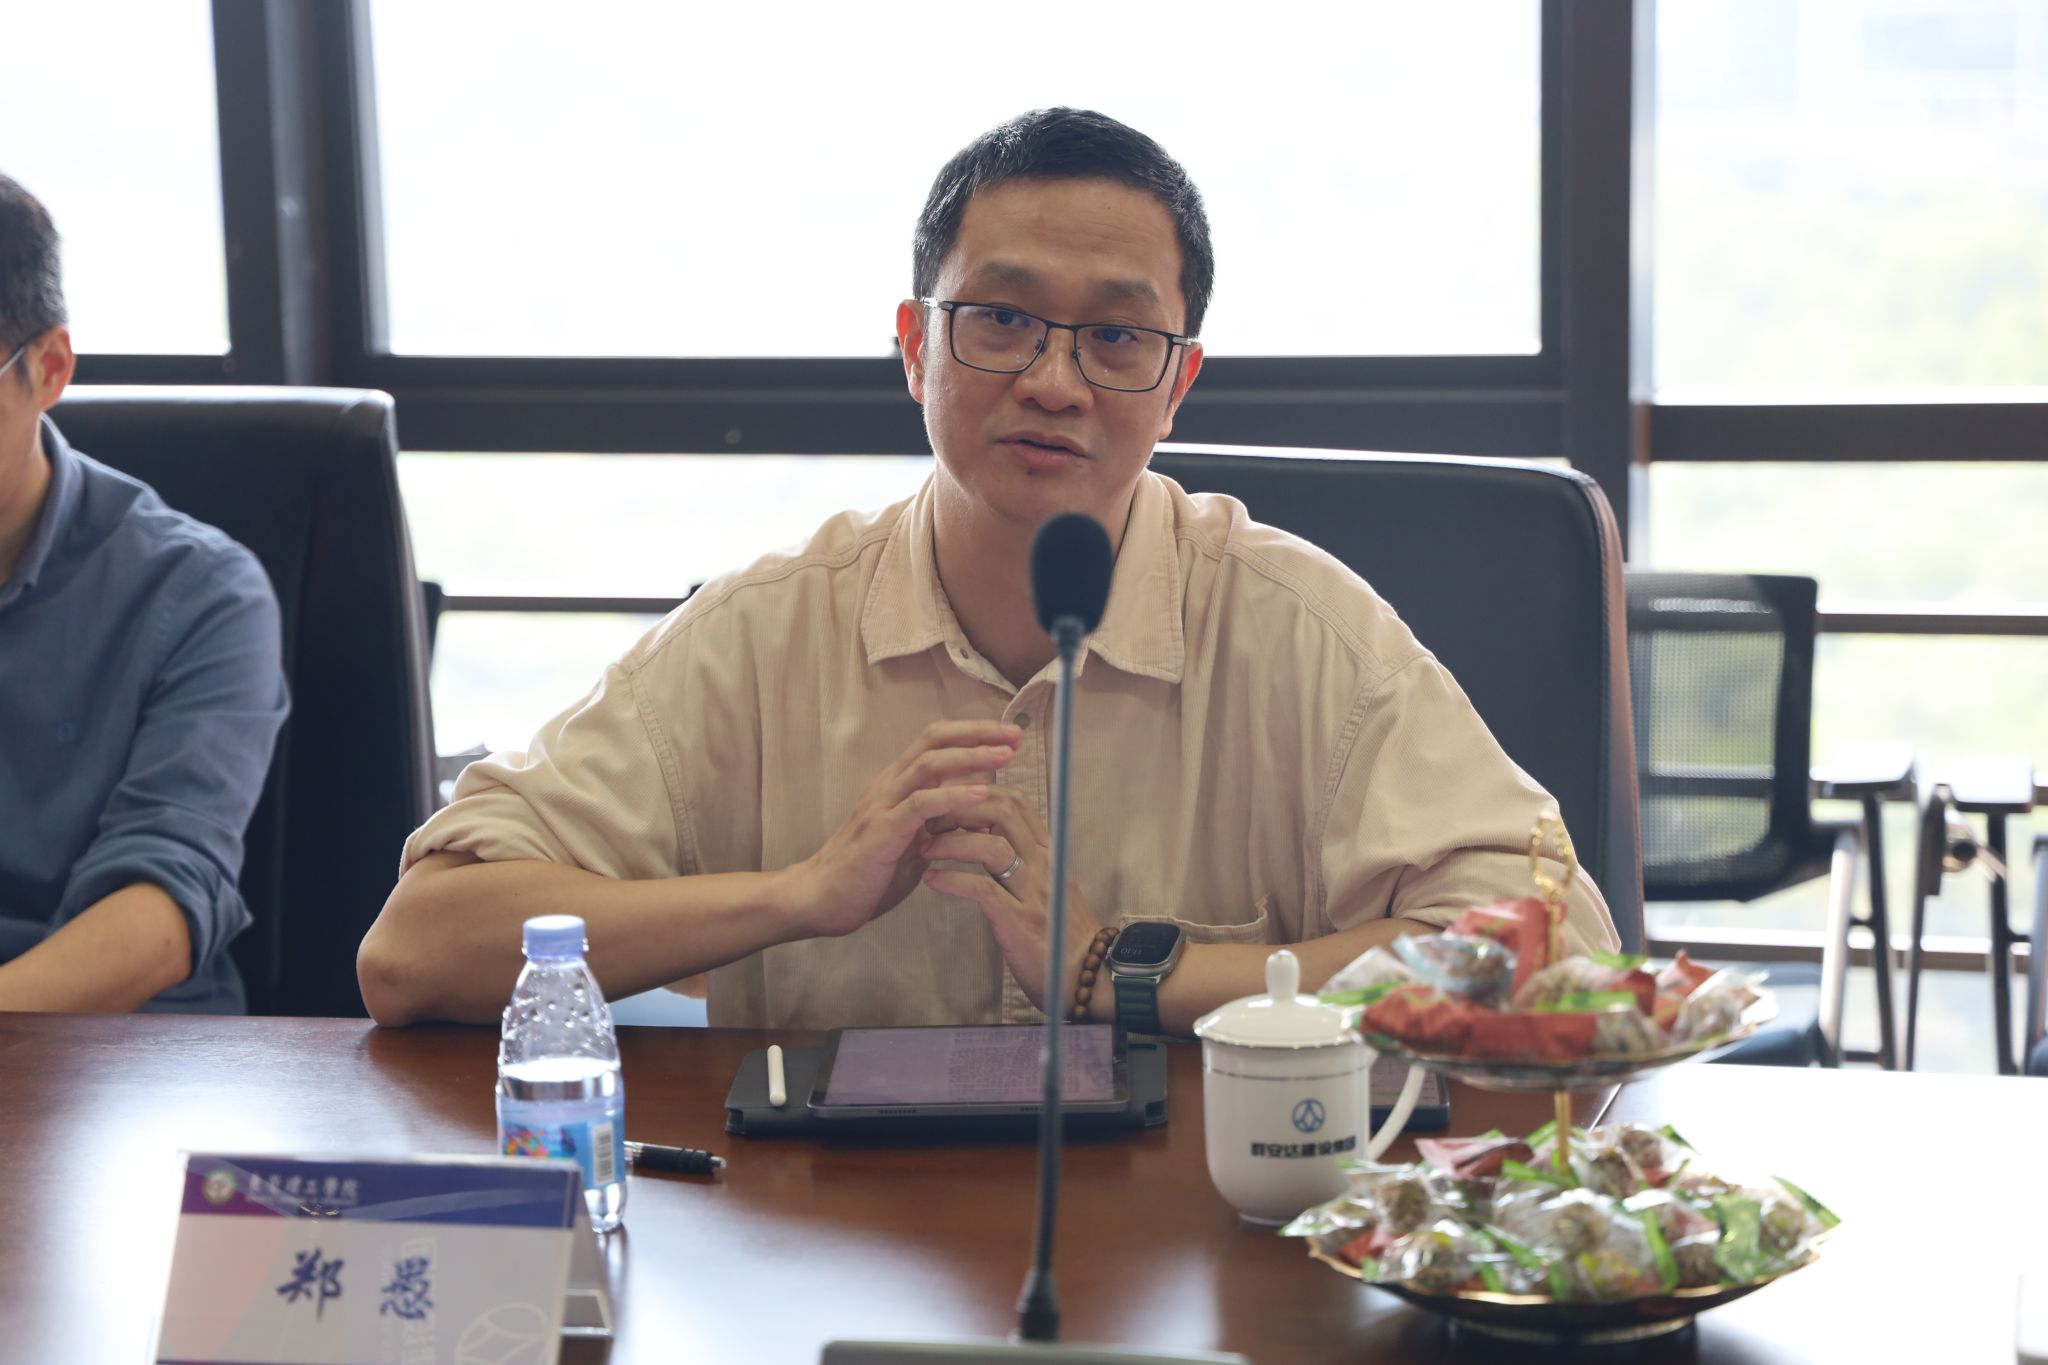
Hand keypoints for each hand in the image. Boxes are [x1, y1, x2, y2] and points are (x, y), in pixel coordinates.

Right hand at [785, 720, 1020, 939]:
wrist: (820, 900)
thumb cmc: (866, 874)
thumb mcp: (911, 844)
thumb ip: (938, 825)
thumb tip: (978, 817)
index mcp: (896, 785)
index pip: (936, 743)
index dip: (973, 734)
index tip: (1008, 736)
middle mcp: (889, 785)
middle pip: (935, 741)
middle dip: (978, 734)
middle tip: (1016, 735)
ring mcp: (883, 805)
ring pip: (929, 765)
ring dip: (971, 757)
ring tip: (1004, 756)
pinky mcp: (881, 831)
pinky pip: (920, 805)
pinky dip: (952, 796)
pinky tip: (980, 794)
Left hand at [919, 786, 1104, 1014]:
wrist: (1087, 979)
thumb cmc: (1062, 935)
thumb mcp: (1049, 886)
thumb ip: (1026, 860)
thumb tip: (993, 836)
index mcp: (1049, 853)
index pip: (1017, 801)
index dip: (979, 793)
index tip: (950, 801)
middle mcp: (1044, 865)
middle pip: (1002, 812)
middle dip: (960, 808)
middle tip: (930, 819)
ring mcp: (1034, 892)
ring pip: (991, 845)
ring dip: (950, 842)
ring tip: (924, 848)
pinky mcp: (1019, 921)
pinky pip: (981, 889)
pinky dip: (951, 880)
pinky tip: (931, 880)